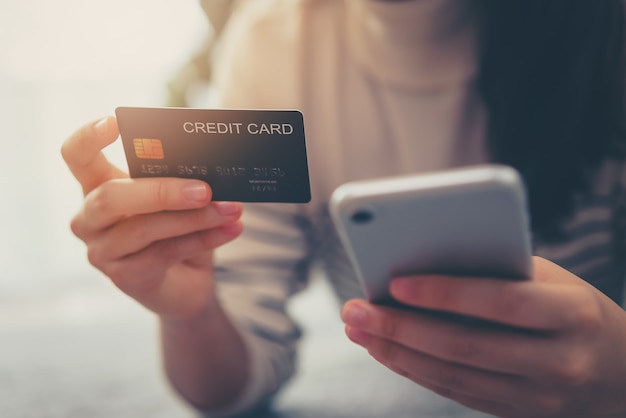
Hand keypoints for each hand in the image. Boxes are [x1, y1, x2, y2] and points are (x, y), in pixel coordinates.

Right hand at [61, 116, 243, 317]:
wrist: (187, 282)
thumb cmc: (178, 229)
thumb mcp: (178, 198)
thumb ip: (183, 178)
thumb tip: (214, 166)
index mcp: (98, 186)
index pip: (76, 155)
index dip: (88, 137)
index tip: (115, 122)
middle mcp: (91, 219)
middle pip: (110, 197)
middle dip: (161, 190)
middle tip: (205, 189)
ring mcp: (103, 251)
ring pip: (144, 228)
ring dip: (194, 217)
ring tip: (231, 209)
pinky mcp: (125, 278)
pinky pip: (164, 253)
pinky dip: (203, 239)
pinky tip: (231, 229)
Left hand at [341, 256, 625, 417]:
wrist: (621, 374)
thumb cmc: (574, 309)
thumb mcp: (552, 280)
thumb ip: (498, 273)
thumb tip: (423, 264)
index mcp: (572, 314)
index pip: (502, 302)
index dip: (447, 293)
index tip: (396, 282)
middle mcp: (558, 361)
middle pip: (465, 345)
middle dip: (401, 328)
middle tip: (355, 310)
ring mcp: (538, 396)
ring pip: (452, 376)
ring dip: (396, 352)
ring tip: (358, 328)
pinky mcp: (516, 413)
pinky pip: (455, 392)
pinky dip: (414, 370)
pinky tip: (385, 350)